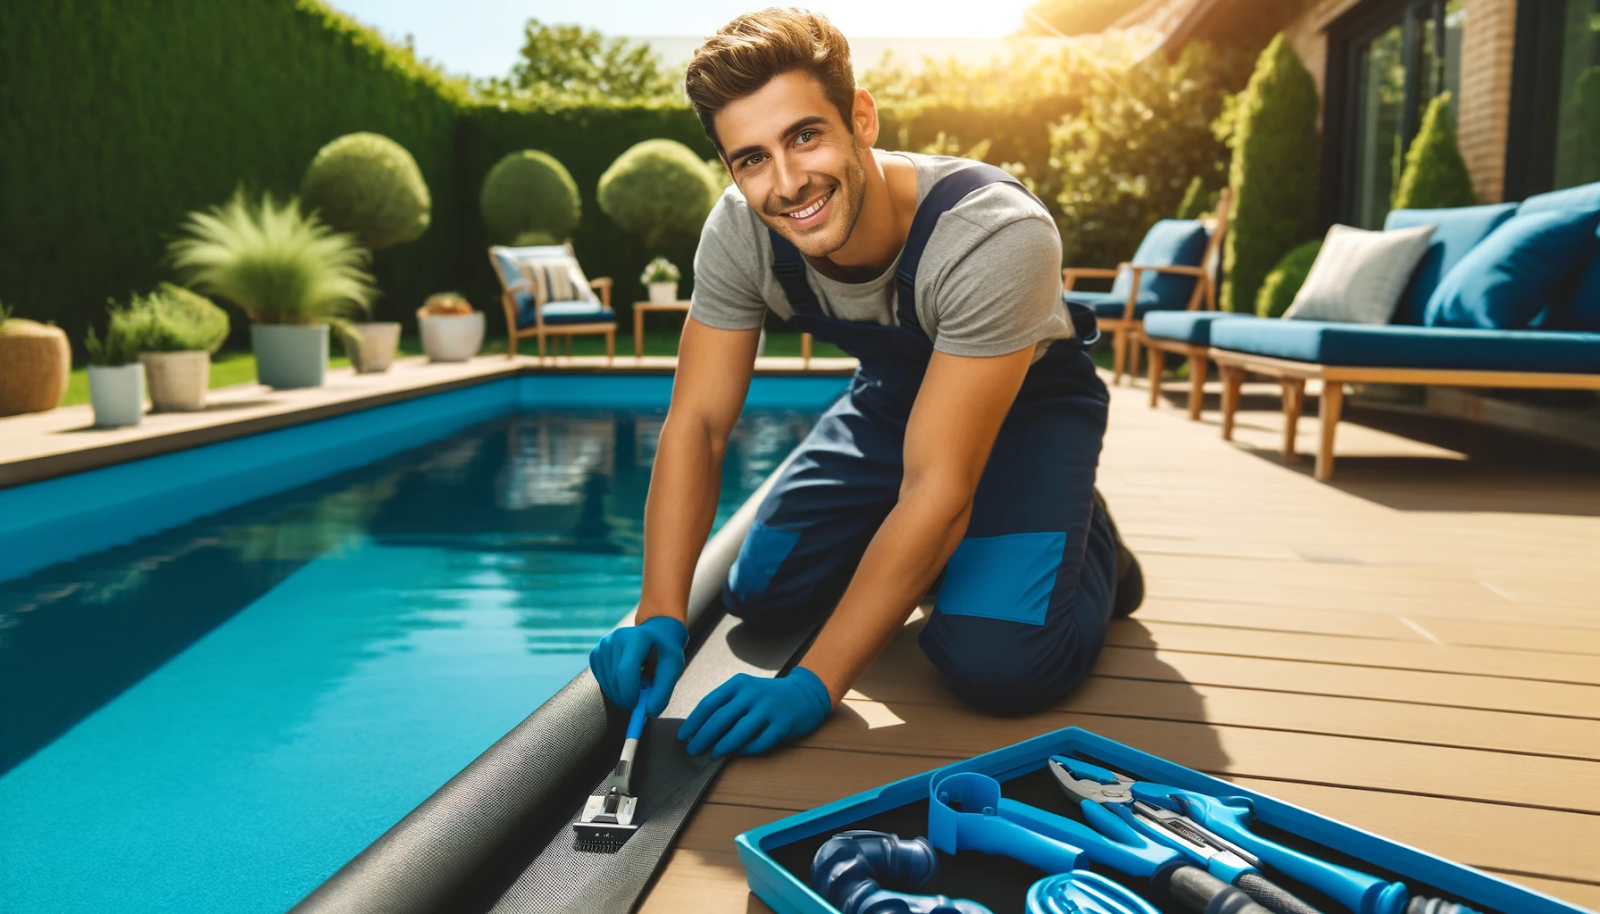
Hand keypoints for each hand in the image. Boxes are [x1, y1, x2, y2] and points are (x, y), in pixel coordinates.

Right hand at [589, 616, 687, 716]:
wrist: (656, 634)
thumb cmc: (665, 651)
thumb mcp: (673, 667)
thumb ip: (664, 689)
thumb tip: (651, 712)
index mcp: (637, 636)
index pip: (625, 671)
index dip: (629, 693)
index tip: (637, 707)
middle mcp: (616, 638)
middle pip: (615, 679)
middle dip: (625, 698)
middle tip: (638, 705)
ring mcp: (604, 644)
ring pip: (607, 682)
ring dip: (619, 696)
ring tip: (636, 691)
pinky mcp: (596, 652)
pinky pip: (600, 680)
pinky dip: (612, 689)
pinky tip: (624, 684)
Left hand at [678, 667, 832, 757]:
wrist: (804, 694)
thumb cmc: (766, 696)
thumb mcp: (745, 691)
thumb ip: (725, 705)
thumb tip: (698, 730)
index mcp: (739, 684)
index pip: (709, 703)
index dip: (693, 722)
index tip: (683, 736)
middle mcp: (753, 694)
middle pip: (720, 719)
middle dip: (702, 737)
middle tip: (692, 751)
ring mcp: (769, 709)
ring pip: (738, 732)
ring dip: (722, 746)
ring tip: (712, 754)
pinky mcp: (783, 724)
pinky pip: (759, 742)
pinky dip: (746, 750)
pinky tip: (738, 753)